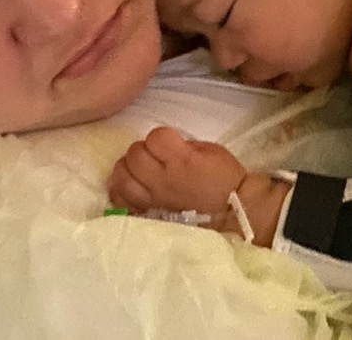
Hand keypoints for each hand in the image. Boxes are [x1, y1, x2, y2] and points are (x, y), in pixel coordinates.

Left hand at [106, 127, 245, 225]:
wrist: (231, 213)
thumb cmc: (224, 179)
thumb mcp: (210, 150)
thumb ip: (182, 145)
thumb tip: (161, 145)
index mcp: (183, 161)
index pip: (155, 138)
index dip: (160, 137)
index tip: (169, 144)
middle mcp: (164, 180)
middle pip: (134, 155)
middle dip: (142, 151)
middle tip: (154, 157)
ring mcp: (152, 199)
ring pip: (121, 177)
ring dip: (127, 169)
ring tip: (138, 171)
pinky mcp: (147, 214)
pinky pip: (120, 201)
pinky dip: (120, 191)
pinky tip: (130, 187)